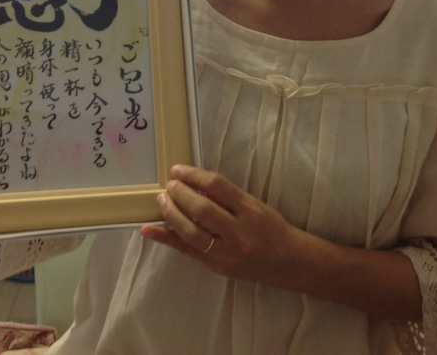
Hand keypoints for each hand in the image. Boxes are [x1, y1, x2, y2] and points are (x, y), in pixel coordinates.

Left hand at [140, 164, 302, 286]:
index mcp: (250, 210)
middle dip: (180, 194)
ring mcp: (226, 252)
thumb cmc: (271, 227)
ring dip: (171, 213)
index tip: (178, 169)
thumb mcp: (255, 204)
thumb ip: (227, 196)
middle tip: (169, 184)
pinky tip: (148, 230)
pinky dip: (165, 239)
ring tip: (161, 200)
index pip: (216, 187)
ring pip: (191, 232)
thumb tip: (194, 182)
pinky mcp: (216, 266)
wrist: (288, 262)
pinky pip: (186, 251)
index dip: (194, 176)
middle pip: (201, 209)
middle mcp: (238, 232)